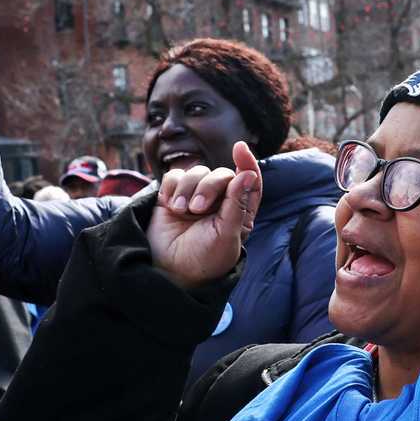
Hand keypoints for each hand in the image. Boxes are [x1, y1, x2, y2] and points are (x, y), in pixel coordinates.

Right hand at [149, 143, 262, 290]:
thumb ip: (237, 204)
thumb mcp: (226, 234)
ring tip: (181, 211)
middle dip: (210, 186)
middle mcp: (219, 202)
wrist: (170, 272)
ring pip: (196, 172)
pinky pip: (174, 176)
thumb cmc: (204, 258)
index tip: (239, 148)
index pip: (249, 181)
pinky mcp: (172, 196)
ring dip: (188, 188)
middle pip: (221, 174)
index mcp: (239, 212)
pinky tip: (170, 205)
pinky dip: (172, 187)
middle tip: (198, 209)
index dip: (247, 162)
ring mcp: (194, 198)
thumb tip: (249, 174)